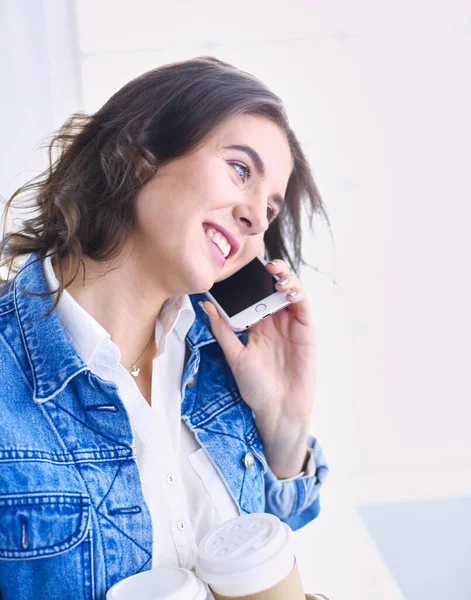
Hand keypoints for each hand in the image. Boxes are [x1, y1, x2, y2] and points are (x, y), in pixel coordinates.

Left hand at [201, 259, 316, 476]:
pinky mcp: (306, 330)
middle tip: (258, 263)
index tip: (238, 267)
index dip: (248, 280)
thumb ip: (222, 329)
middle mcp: (274, 320)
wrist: (277, 410)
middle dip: (267, 273)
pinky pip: (304, 306)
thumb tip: (205, 305)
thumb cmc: (255, 387)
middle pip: (272, 288)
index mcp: (256, 324)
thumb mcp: (234, 355)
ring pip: (290, 292)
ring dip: (284, 277)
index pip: (252, 295)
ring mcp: (291, 324)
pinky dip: (298, 293)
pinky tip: (287, 288)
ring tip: (274, 272)